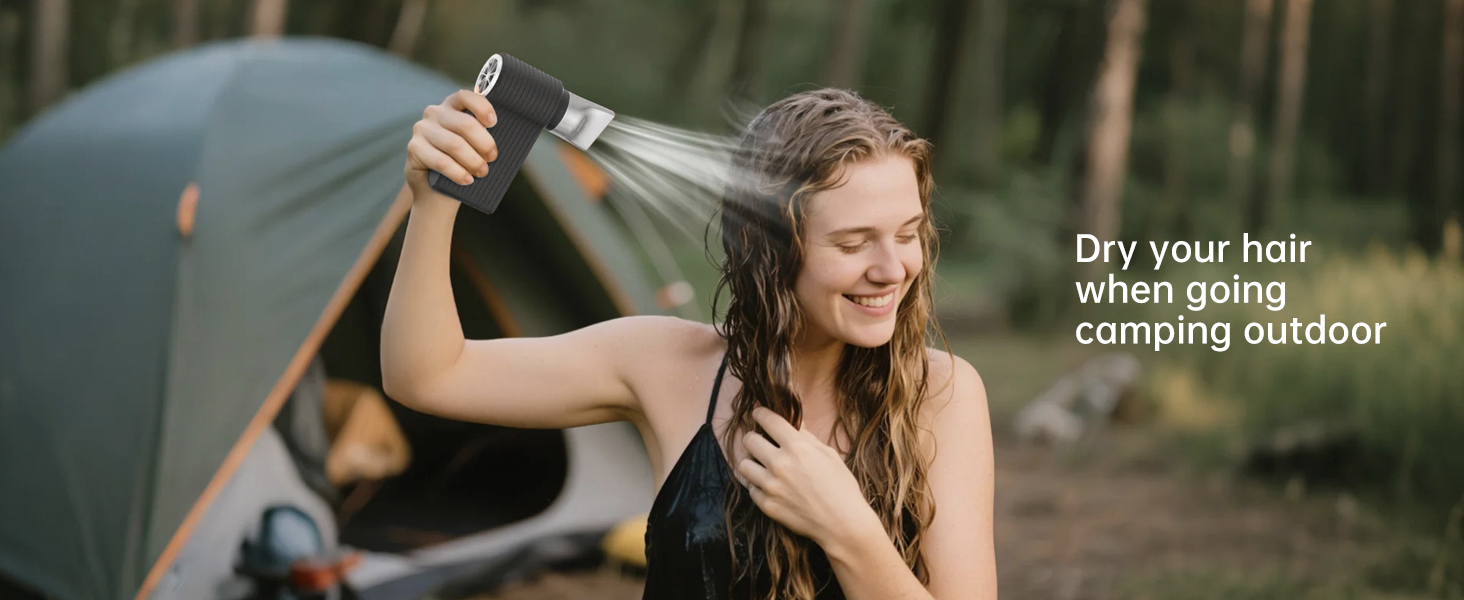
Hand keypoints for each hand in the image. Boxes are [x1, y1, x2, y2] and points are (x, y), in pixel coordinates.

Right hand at [404, 89, 499, 199]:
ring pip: (454, 144)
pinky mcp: (414, 148)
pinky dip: (457, 172)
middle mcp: (435, 112)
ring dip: (473, 161)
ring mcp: (422, 129)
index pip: (466, 96)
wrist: (438, 190)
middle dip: (484, 143)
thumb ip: (487, 135)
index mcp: (452, 105)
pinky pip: (440, 160)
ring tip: (482, 173)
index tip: (494, 123)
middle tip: (493, 158)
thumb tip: (513, 135)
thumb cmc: (464, 163)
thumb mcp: (476, 145)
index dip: (482, 107)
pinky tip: (467, 180)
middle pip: (465, 124)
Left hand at [734, 407, 883, 546]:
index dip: (760, 413)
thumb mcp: (828, 454)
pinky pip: (751, 489)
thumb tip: (794, 422)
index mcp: (797, 447)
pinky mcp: (767, 505)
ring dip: (751, 462)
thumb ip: (807, 437)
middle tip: (760, 441)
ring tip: (760, 465)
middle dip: (754, 438)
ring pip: (743, 464)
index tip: (758, 413)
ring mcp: (771, 486)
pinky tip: (768, 486)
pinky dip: (757, 485)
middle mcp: (780, 463)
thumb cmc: (841, 487)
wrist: (843, 523)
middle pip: (749, 440)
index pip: (767, 420)